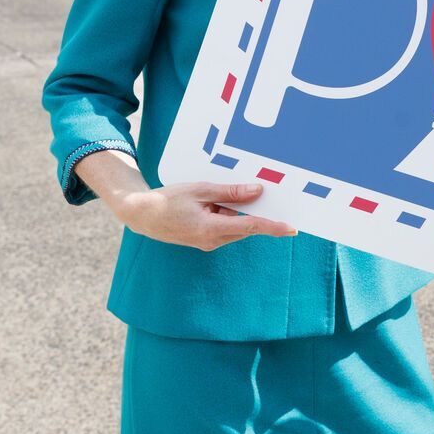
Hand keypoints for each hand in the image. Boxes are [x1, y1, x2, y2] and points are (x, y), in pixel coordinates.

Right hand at [109, 180, 296, 250]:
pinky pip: (224, 227)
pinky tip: (217, 202)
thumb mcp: (201, 190)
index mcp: (211, 228)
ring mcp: (207, 243)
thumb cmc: (168, 200)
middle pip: (245, 226)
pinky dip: (227, 215)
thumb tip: (257, 192)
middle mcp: (211, 240)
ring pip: (235, 227)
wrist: (142, 215)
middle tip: (268, 196)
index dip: (273, 227)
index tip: (291, 229)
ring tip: (227, 194)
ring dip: (237, 212)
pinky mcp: (203, 240)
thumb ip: (231, 193)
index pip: (250, 227)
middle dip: (256, 213)